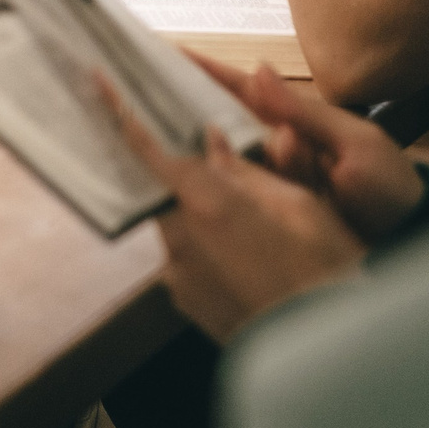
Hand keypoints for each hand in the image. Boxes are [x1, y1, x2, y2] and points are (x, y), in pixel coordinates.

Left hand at [104, 76, 365, 342]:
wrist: (329, 345)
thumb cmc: (325, 269)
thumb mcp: (298, 202)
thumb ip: (246, 170)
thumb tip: (214, 141)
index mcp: (207, 203)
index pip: (149, 147)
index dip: (121, 111)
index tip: (99, 82)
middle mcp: (180, 239)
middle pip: (166, 190)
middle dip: (190, 179)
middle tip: (231, 182)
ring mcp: (178, 274)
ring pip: (179, 226)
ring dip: (205, 219)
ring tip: (258, 234)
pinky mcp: (185, 300)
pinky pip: (188, 260)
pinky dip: (211, 251)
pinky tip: (250, 263)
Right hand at [185, 51, 425, 240]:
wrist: (410, 244)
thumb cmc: (390, 188)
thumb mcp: (355, 145)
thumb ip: (306, 113)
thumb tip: (259, 72)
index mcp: (296, 123)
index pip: (240, 89)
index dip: (204, 70)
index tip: (165, 51)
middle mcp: (275, 148)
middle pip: (220, 122)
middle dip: (187, 108)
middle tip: (143, 93)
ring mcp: (271, 181)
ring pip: (226, 161)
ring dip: (210, 153)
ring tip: (188, 143)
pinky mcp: (270, 211)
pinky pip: (238, 193)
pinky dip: (220, 186)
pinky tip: (197, 182)